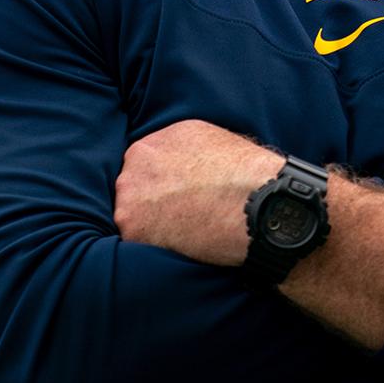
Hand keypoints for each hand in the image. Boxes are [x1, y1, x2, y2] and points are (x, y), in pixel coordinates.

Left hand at [113, 120, 281, 264]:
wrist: (254, 202)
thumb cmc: (239, 169)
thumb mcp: (202, 136)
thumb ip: (174, 146)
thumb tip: (172, 159)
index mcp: (146, 148)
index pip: (140, 168)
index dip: (158, 184)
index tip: (173, 195)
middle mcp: (131, 171)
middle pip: (132, 192)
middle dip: (150, 203)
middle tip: (178, 214)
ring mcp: (129, 203)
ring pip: (132, 218)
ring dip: (149, 226)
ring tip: (182, 231)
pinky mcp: (135, 234)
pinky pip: (138, 243)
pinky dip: (154, 247)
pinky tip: (180, 244)